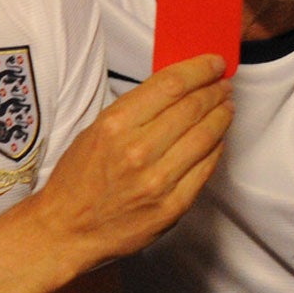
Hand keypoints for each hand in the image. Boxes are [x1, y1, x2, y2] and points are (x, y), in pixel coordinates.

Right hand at [33, 55, 232, 267]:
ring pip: (206, 136)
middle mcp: (138, 151)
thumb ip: (136, 109)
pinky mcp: (172, 206)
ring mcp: (158, 181)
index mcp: (116, 125)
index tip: (214, 63)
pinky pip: (205, 169)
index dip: (200, 69)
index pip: (171, 85)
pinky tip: (218, 139)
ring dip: (222, 116)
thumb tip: (177, 88)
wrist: (67, 229)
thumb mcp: (97, 130)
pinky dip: (216, 149)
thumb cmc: (79, 178)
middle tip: (223, 84)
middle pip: (193, 107)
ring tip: (226, 107)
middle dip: (215, 91)